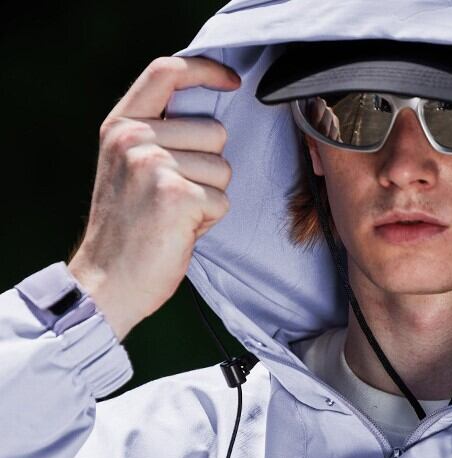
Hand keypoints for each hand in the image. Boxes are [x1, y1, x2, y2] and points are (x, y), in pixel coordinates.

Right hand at [68, 56, 240, 340]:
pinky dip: (209, 222)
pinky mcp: (177, 195)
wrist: (107, 281)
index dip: (206, 71)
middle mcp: (135, 138)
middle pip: (215, 132)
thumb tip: (211, 120)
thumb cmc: (126, 231)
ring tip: (175, 216)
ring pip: (223, 169)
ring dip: (209, 197)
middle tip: (175, 199)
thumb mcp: (128, 167)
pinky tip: (180, 231)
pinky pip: (222, 201)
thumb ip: (158, 137)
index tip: (232, 82)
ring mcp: (155, 164)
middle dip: (208, 169)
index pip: (167, 72)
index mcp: (121, 125)